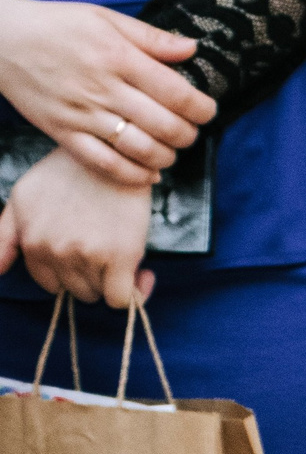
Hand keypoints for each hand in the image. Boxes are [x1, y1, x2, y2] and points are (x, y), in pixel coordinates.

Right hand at [0, 0, 213, 183]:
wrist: (0, 38)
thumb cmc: (56, 25)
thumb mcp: (104, 18)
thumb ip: (151, 37)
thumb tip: (193, 48)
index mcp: (117, 57)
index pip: (176, 93)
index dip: (202, 109)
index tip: (207, 111)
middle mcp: (102, 88)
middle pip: (165, 126)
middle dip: (188, 135)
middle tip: (189, 131)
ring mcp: (81, 114)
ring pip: (140, 150)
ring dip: (167, 157)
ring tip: (170, 150)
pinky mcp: (62, 132)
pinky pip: (104, 164)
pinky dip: (134, 176)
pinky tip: (149, 173)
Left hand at [0, 146, 156, 305]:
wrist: (110, 154)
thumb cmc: (68, 173)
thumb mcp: (23, 198)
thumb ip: (4, 235)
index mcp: (31, 240)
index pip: (50, 284)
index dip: (71, 275)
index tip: (87, 260)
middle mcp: (54, 250)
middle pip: (76, 291)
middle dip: (92, 277)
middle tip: (106, 252)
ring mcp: (87, 255)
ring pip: (99, 295)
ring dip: (114, 282)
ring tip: (122, 257)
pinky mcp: (120, 257)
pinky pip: (124, 299)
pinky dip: (137, 293)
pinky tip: (143, 273)